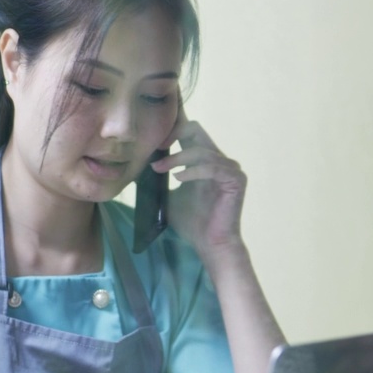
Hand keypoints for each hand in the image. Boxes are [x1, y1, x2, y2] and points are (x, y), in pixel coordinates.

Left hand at [150, 116, 246, 259]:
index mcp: (204, 161)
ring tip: (159, 169)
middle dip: (173, 135)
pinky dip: (193, 171)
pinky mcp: (235, 180)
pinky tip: (178, 178)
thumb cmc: (191, 222)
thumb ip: (161, 179)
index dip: (171, 128)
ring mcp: (229, 168)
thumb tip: (137, 166)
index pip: (189, 132)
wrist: (209, 244)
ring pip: (200, 150)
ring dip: (177, 158)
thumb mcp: (168, 196)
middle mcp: (218, 160)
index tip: (151, 140)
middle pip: (196, 130)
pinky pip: (212, 167)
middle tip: (155, 148)